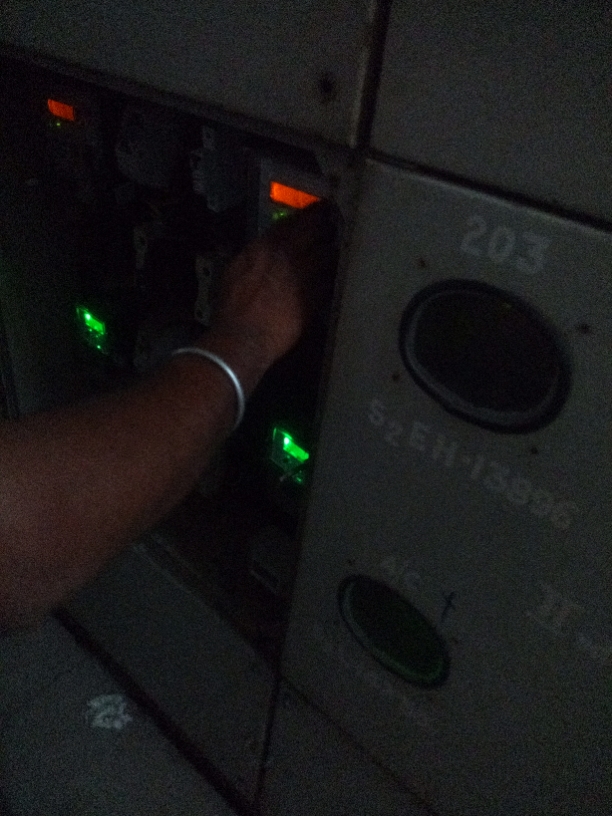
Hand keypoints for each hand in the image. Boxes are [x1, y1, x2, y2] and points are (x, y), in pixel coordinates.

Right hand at [209, 200, 338, 367]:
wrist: (241, 337)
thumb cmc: (231, 308)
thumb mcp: (235, 270)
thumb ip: (254, 255)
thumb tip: (263, 248)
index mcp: (264, 247)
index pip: (294, 221)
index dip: (310, 214)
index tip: (319, 211)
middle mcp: (286, 256)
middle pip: (316, 232)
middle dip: (327, 226)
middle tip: (334, 224)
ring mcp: (303, 277)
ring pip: (327, 254)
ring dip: (332, 251)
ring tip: (336, 250)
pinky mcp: (313, 299)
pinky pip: (330, 281)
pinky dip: (332, 277)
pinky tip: (334, 277)